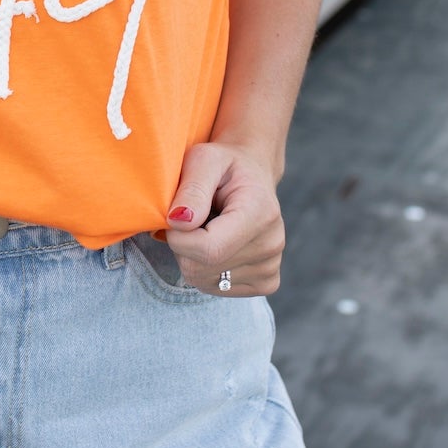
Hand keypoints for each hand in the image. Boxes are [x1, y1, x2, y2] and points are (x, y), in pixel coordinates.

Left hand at [162, 142, 284, 296]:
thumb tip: (179, 222)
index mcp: (260, 212)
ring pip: (203, 280)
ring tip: (208, 228)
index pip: (208, 249)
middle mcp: (272, 244)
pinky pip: (215, 288)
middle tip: (193, 218)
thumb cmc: (223, 165)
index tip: (175, 216)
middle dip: (182, 246)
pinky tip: (218, 243)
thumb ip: (192, 189)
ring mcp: (271, 268)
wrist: (252, 176)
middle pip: (201, 268)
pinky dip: (205, 269)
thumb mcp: (203, 159)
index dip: (178, 238)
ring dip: (192, 256)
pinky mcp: (266, 283)